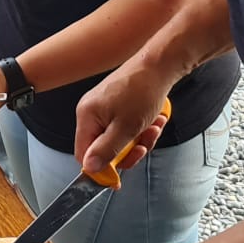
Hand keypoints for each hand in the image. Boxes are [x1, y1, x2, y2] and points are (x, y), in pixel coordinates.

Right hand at [73, 60, 176, 178]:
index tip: (118, 177)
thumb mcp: (126, 128)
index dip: (101, 168)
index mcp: (87, 116)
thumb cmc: (141, 90)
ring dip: (139, 138)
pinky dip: (141, 127)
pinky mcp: (117, 104)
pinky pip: (126, 126)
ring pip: (119, 137)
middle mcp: (91, 111)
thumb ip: (106, 151)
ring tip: (153, 128)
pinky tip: (154, 120)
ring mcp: (104, 107)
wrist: (158, 65)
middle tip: (143, 146)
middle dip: (128, 150)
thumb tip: (89, 168)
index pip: (84, 154)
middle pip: (103, 147)